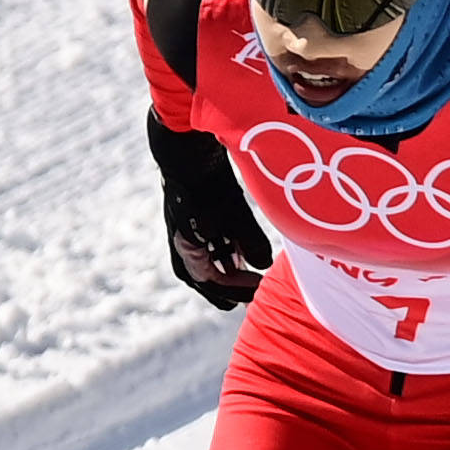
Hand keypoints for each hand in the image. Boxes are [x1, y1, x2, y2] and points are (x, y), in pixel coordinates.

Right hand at [145, 124, 267, 314]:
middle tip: (255, 293)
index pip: (216, 285)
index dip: (240, 289)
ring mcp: (189, 239)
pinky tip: (244, 252)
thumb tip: (264, 266)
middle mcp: (185, 251)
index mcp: (188, 256)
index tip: (261, 288)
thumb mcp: (232, 214)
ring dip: (231, 270)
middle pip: (211, 281)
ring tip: (253, 275)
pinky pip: (212, 249)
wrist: (188, 156)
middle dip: (233, 287)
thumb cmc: (207, 187)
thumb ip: (250, 241)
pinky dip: (228, 253)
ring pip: (212, 265)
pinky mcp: (196, 225)